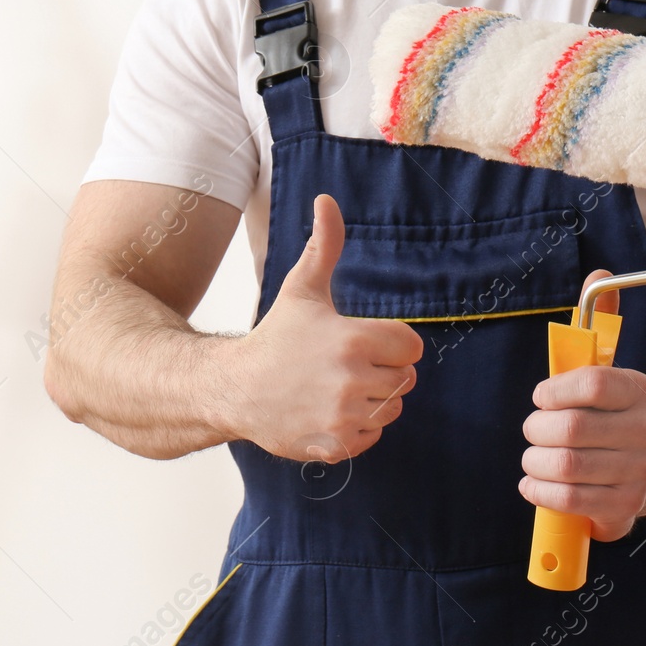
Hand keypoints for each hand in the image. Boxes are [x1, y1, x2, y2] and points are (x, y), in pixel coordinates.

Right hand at [230, 194, 421, 463]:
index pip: (411, 347)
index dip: (389, 343)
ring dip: (372, 401)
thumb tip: (327, 200)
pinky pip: (373, 437)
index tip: (360, 342)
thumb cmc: (275, 337)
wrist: (234, 388)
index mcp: (352, 339)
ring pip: (391, 409)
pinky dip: (357, 428)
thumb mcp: (302, 290)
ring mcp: (343, 416)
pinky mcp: (336, 445)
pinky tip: (328, 412)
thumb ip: (324, 247)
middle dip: (380, 372)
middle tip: (342, 367)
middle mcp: (352, 379)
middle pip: (405, 379)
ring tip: (336, 389)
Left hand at [518, 271, 645, 540]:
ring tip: (533, 458)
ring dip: (535, 462)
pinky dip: (540, 492)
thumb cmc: (610, 413)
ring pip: (568, 467)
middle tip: (532, 431)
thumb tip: (597, 274)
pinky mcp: (626, 509)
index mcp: (640, 391)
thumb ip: (597, 323)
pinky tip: (535, 483)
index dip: (553, 391)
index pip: (591, 384)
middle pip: (572, 430)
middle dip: (536, 430)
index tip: (541, 397)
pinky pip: (570, 501)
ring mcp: (641, 473)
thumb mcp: (605, 368)